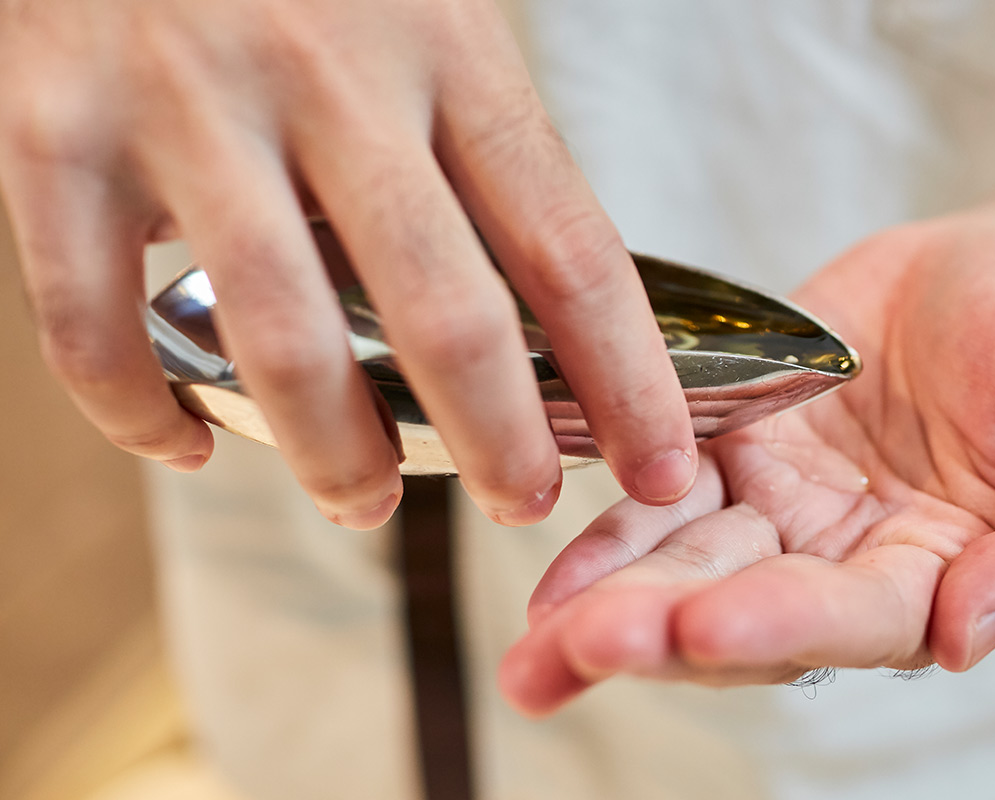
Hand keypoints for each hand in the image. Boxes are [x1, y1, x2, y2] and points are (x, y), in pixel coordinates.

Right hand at [0, 0, 696, 528]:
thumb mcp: (429, 10)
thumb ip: (476, 140)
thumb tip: (546, 306)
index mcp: (448, 48)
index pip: (570, 246)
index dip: (626, 379)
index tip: (660, 466)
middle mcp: (329, 76)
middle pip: (445, 312)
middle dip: (497, 442)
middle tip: (521, 508)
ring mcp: (187, 104)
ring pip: (282, 338)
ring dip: (334, 455)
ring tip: (363, 504)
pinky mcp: (54, 129)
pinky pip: (93, 320)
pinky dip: (139, 412)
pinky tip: (189, 445)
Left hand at [498, 215, 994, 714]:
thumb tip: (969, 640)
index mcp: (944, 576)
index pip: (859, 618)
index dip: (784, 622)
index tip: (704, 626)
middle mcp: (851, 562)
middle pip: (748, 614)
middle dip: (662, 634)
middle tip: (574, 651)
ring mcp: (787, 509)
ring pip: (688, 566)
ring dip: (612, 605)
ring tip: (535, 646)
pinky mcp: (737, 447)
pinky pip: (662, 489)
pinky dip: (609, 525)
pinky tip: (548, 566)